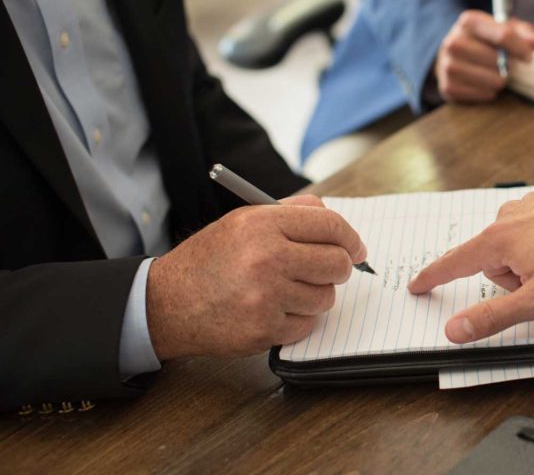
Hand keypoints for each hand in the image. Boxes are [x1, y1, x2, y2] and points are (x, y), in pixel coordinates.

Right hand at [146, 195, 365, 359]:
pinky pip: (307, 324)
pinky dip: (297, 320)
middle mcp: (266, 258)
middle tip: (326, 271)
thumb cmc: (211, 259)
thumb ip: (291, 213)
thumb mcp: (244, 221)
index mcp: (262, 224)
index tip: (357, 248)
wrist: (167, 303)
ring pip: (326, 297)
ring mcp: (266, 296)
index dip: (351, 238)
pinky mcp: (264, 329)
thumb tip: (334, 219)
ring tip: (287, 290)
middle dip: (338, 268)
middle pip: (337, 263)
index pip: (330, 226)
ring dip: (315, 295)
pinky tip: (273, 310)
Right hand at [408, 182, 533, 342]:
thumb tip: (455, 329)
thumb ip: (492, 317)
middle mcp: (510, 216)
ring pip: (517, 245)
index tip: (417, 284)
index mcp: (499, 239)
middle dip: (513, 279)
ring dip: (532, 262)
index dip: (433, 278)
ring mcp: (532, 204)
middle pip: (493, 260)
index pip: (453, 263)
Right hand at [434, 10, 533, 102]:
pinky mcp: (448, 86)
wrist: (452, 53)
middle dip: (508, 65)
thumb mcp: (503, 29)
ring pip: (493, 80)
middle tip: (503, 63)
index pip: (503, 35)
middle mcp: (454, 41)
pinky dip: (489, 91)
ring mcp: (448, 65)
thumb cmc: (484, 40)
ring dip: (499, 80)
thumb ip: (524, 34)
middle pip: (498, 61)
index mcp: (469, 21)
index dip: (521, 49)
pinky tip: (482, 82)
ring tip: (492, 72)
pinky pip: (484, 94)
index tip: (529, 58)